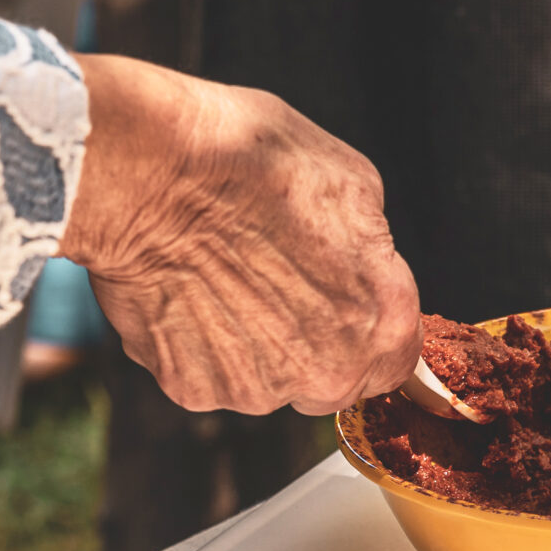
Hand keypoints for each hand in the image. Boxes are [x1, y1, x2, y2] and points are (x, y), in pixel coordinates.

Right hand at [60, 55, 421, 414]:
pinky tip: (187, 292)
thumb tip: (362, 264)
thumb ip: (371, 248)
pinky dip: (200, 344)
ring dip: (255, 344)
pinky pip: (209, 374)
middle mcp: (328, 371)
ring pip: (270, 380)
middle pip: (334, 379)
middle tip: (277, 282)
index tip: (344, 305)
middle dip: (314, 342)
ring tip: (224, 277)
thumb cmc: (251, 162)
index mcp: (383, 321)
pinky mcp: (194, 388)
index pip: (398, 358)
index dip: (370, 327)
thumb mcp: (352, 182)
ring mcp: (258, 388)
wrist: (152, 171)